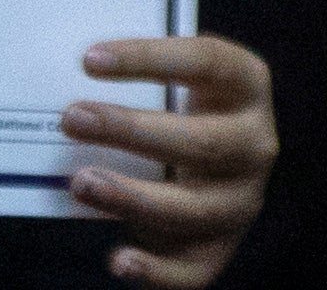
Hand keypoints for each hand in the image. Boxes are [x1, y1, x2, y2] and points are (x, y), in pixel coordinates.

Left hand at [59, 33, 273, 288]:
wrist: (219, 173)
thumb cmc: (184, 116)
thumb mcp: (179, 87)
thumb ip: (143, 81)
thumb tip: (71, 74)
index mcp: (248, 87)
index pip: (207, 62)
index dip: (149, 59)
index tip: (90, 59)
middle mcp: (255, 146)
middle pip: (201, 142)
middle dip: (130, 130)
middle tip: (72, 118)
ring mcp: (240, 202)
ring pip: (190, 208)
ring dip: (130, 196)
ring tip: (80, 182)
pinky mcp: (218, 250)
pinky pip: (190, 270)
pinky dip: (154, 270)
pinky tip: (118, 259)